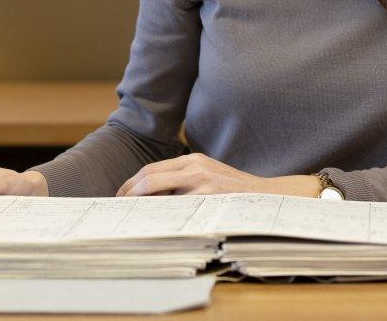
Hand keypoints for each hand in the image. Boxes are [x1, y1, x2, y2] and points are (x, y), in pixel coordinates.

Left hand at [115, 153, 320, 197]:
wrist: (269, 197)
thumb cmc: (236, 192)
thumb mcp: (210, 177)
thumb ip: (185, 181)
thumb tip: (153, 198)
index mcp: (192, 160)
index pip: (152, 170)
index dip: (132, 184)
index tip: (120, 196)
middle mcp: (195, 168)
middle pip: (149, 177)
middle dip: (129, 193)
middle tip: (117, 208)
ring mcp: (202, 183)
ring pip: (160, 191)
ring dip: (142, 205)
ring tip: (130, 217)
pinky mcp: (210, 199)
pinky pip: (179, 208)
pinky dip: (163, 215)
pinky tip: (155, 225)